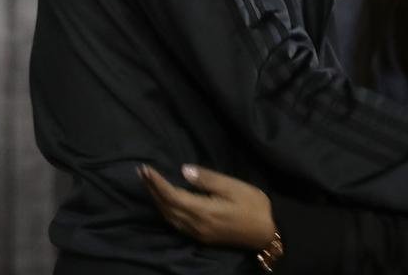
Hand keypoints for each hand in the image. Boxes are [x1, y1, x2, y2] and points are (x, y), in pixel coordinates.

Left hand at [140, 164, 276, 247]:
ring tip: (149, 184)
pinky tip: (164, 202)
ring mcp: (197, 233)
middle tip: (141, 173)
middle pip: (166, 207)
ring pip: (168, 217)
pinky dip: (165, 211)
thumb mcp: (234, 186)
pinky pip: (175, 223)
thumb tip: (184, 170)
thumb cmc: (253, 205)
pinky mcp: (200, 237)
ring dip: (157, 200)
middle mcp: (195, 225)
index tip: (145, 169)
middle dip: (152, 190)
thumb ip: (208, 179)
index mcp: (203, 211)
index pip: (172, 196)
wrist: (266, 233)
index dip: (156, 183)